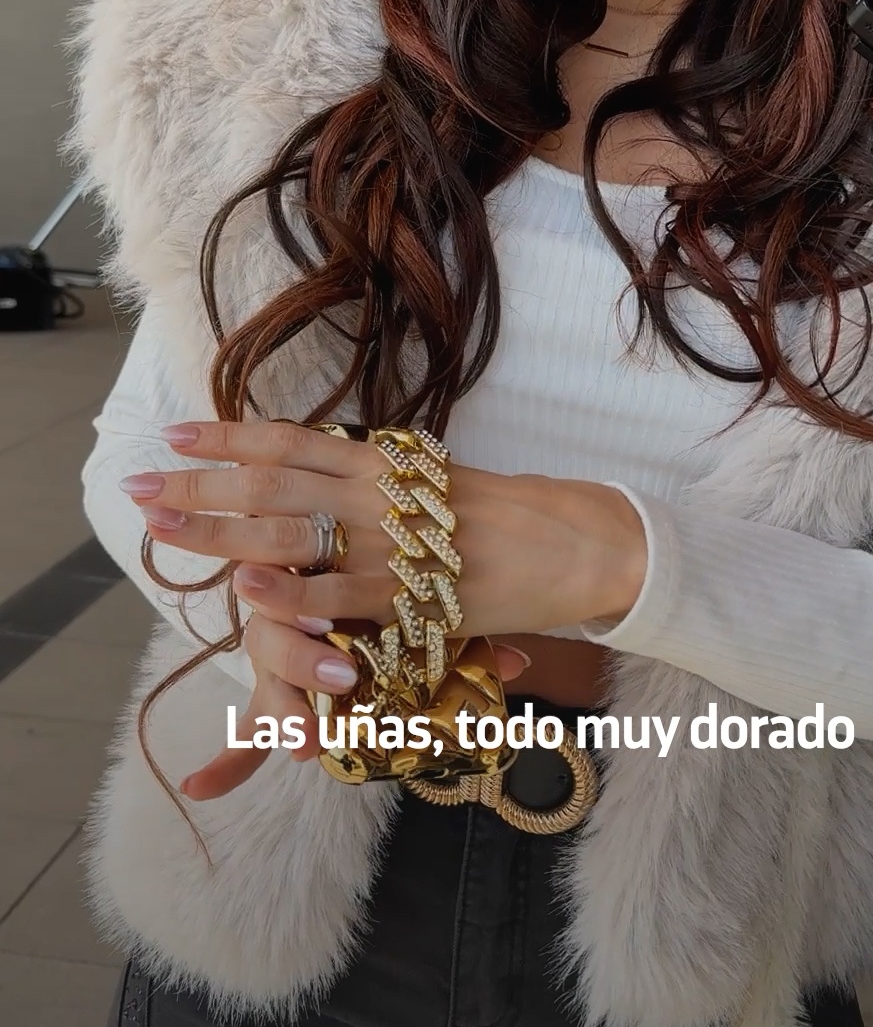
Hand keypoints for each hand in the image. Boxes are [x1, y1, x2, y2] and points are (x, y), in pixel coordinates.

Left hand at [119, 418, 646, 647]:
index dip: (228, 435)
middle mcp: (378, 493)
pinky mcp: (414, 595)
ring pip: (289, 530)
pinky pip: (342, 594)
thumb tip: (329, 473)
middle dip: (198, 482)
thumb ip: (379, 485)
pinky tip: (245, 590)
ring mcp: (393, 542)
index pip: (290, 440)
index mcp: (383, 463)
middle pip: (270, 481)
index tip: (175, 431)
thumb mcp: (435, 485)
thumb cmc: (509, 519)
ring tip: (162, 525)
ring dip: (218, 529)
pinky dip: (292, 592)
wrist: (579, 542)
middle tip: (138, 483)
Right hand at [180, 612, 531, 802]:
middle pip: (278, 637)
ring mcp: (275, 661)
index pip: (314, 596)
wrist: (332, 571)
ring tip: (305, 742)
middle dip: (305, 664)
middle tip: (340, 680)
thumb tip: (524, 658)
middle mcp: (290, 623)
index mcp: (326, 589)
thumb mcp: (421, 610)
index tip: (337, 632)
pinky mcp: (270, 697)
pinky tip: (202, 789)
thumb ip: (464, 634)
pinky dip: (225, 764)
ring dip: (283, 715)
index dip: (326, 614)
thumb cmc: (384, 596)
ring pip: (264, 684)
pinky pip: (243, 734)